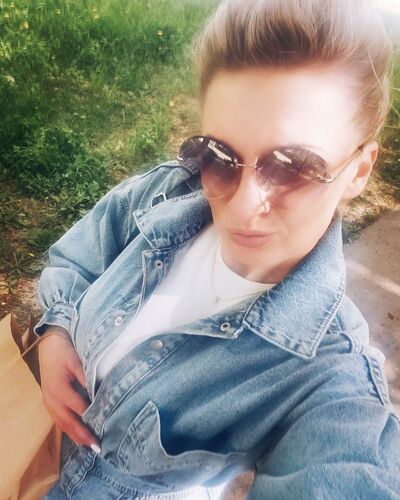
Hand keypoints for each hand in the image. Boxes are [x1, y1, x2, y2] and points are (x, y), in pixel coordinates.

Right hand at [38, 327, 100, 450]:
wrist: (48, 345)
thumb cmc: (64, 351)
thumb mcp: (76, 361)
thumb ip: (86, 377)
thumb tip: (99, 393)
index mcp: (59, 389)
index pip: (79, 408)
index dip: (92, 418)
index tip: (105, 427)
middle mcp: (52, 400)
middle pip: (69, 422)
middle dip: (83, 435)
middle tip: (98, 446)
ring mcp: (49, 402)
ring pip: (62, 424)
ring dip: (76, 436)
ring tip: (90, 447)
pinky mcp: (49, 402)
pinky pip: (59, 420)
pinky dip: (69, 429)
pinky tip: (78, 436)